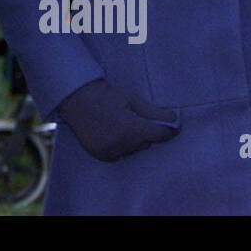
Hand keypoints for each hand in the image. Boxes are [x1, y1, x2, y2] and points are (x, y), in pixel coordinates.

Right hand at [55, 78, 179, 161]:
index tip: (174, 127)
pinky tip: (112, 132)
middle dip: (145, 132)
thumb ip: (155, 113)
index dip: (168, 130)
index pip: (159, 135)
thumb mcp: (132, 99)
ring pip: (133, 149)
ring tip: (120, 123)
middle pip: (146, 143)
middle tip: (134, 117)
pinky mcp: (100, 155)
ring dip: (133, 140)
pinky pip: (119, 154)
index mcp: (130, 128)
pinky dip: (120, 146)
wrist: (75, 97)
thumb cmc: (105, 94)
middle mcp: (120, 144)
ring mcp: (109, 151)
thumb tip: (175, 121)